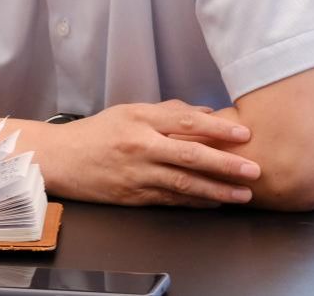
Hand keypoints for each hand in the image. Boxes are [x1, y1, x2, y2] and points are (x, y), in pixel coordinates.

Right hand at [44, 100, 259, 206]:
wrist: (60, 159)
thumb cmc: (96, 132)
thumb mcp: (129, 111)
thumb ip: (168, 111)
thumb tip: (206, 113)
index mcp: (140, 119)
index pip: (185, 122)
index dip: (217, 129)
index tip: (243, 135)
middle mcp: (140, 146)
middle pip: (190, 156)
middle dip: (225, 164)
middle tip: (253, 170)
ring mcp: (136, 174)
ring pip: (183, 183)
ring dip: (216, 190)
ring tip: (242, 194)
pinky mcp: (133, 196)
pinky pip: (170, 200)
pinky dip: (195, 202)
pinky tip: (214, 202)